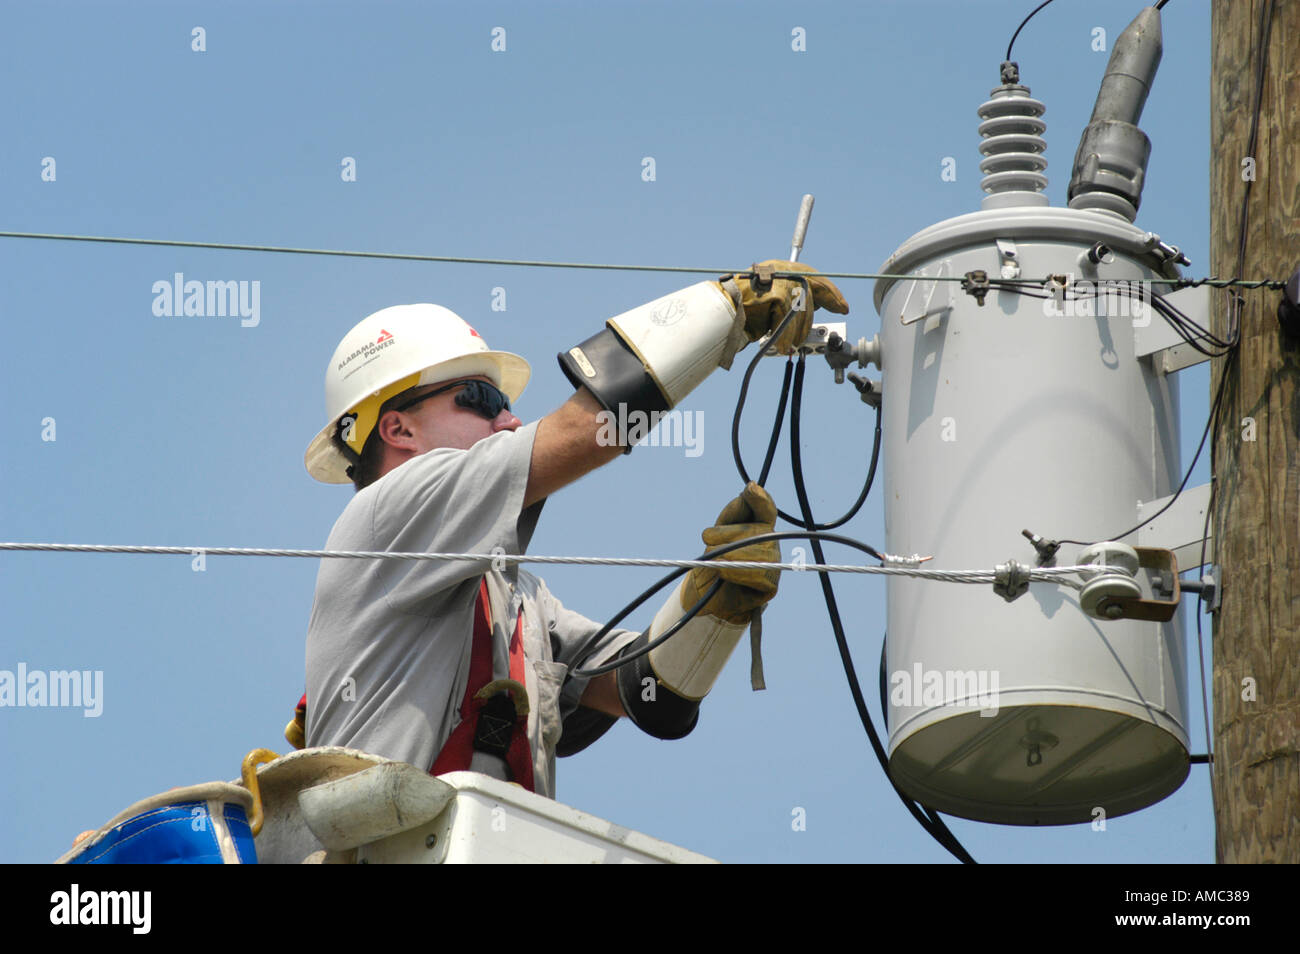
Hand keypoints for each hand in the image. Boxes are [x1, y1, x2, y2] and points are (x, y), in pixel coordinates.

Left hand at [682, 482, 780, 623]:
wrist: (707, 589)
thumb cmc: (715, 553)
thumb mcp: (720, 527)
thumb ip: (737, 508)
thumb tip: (753, 486)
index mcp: (760, 524)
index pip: (766, 508)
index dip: (760, 498)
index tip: (751, 489)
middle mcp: (771, 541)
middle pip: (756, 532)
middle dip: (728, 534)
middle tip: (707, 539)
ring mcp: (774, 563)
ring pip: (758, 553)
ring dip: (729, 554)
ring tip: (712, 557)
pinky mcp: (770, 584)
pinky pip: (758, 574)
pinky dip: (736, 572)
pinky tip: (723, 571)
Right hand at [729, 259, 848, 354]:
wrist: (719, 308)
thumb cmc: (741, 311)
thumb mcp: (770, 303)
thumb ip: (790, 303)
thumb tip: (811, 314)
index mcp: (782, 270)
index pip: (815, 278)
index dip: (832, 294)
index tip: (843, 307)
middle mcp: (783, 271)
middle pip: (813, 292)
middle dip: (820, 313)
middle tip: (821, 329)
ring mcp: (781, 281)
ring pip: (802, 310)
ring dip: (796, 333)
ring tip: (790, 345)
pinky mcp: (778, 294)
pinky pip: (789, 320)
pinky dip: (785, 337)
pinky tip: (783, 347)